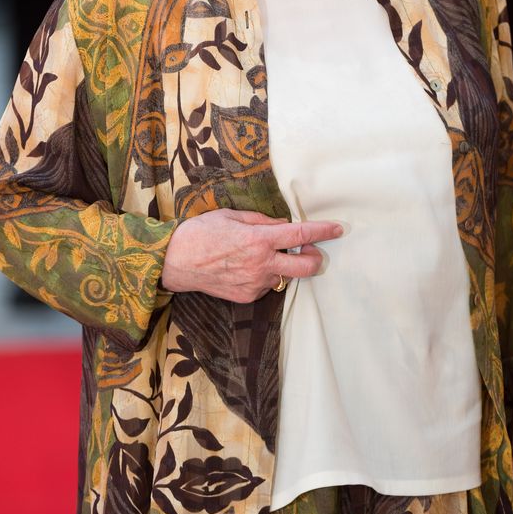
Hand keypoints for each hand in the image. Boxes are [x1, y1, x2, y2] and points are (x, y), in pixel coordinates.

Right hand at [161, 209, 342, 302]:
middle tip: (310, 249)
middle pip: (306, 266)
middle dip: (315, 258)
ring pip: (285, 276)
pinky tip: (248, 267)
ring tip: (264, 255)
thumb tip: (283, 226)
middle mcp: (261, 264)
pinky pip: (267, 286)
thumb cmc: (201, 232)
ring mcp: (255, 284)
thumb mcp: (233, 216)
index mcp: (259, 239)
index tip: (338, 229)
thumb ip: (263, 221)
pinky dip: (266, 276)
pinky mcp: (247, 297)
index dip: (323, 231)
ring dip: (285, 266)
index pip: (301, 235)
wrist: (174, 261)